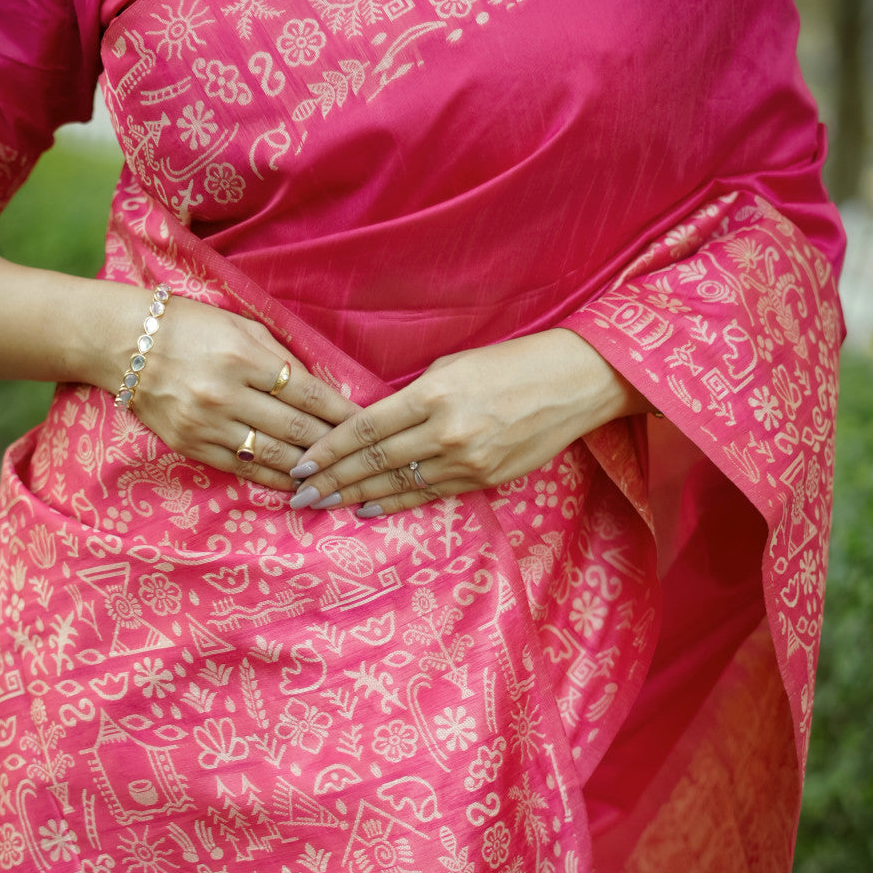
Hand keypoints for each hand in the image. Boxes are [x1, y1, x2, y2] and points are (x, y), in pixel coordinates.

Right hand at [106, 289, 354, 492]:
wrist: (124, 344)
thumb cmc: (190, 326)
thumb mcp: (240, 325)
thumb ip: (281, 357)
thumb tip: (322, 389)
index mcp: (243, 356)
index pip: (308, 392)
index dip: (342, 412)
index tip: (366, 424)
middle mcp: (226, 394)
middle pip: (296, 429)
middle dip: (334, 444)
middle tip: (360, 455)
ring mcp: (208, 424)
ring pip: (274, 456)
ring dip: (310, 469)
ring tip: (338, 476)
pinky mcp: (192, 446)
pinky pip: (244, 470)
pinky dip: (275, 480)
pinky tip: (298, 484)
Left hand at [286, 328, 649, 515]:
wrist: (574, 382)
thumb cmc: (511, 364)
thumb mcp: (454, 365)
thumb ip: (412, 395)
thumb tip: (372, 420)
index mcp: (433, 394)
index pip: (366, 428)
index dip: (329, 450)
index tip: (302, 465)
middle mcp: (446, 431)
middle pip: (374, 461)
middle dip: (331, 482)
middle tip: (298, 498)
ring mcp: (466, 460)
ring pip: (397, 483)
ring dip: (355, 497)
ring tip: (323, 507)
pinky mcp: (485, 478)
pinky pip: (428, 494)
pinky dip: (394, 501)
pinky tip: (367, 508)